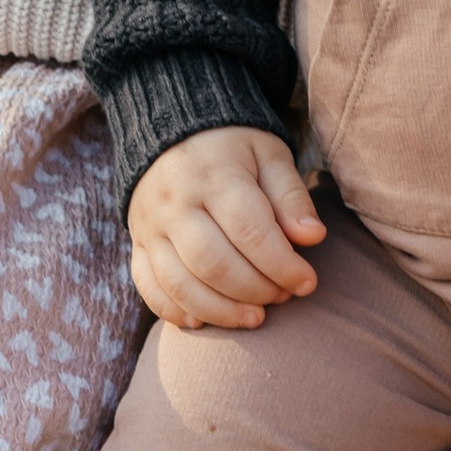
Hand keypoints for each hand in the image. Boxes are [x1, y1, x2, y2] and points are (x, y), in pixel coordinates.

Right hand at [127, 127, 325, 329]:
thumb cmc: (232, 148)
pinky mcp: (137, 243)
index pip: (251, 232)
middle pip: (214, 264)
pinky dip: (174, 311)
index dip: (283, 266)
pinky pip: (149, 287)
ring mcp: (150, 226)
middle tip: (282, 297)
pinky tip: (204, 321)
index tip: (307, 282)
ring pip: (181, 284)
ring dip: (222, 311)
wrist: (169, 129)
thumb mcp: (268, 155)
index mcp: (214, 175)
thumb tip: (313, 237)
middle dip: (255, 291)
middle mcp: (175, 203)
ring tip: (254, 318)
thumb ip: (291, 196)